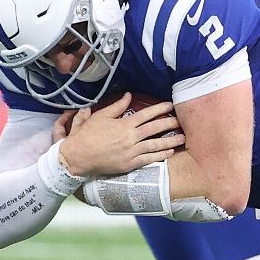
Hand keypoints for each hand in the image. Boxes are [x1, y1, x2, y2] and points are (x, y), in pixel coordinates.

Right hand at [59, 93, 185, 175]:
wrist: (77, 156)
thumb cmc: (87, 135)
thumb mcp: (100, 116)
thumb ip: (117, 106)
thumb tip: (128, 95)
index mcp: (124, 124)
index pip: (146, 114)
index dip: (160, 109)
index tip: (170, 105)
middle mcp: (130, 137)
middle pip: (154, 128)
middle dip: (169, 123)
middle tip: (181, 121)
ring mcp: (131, 152)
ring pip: (155, 145)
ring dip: (170, 140)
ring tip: (182, 138)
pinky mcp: (129, 164)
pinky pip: (148, 159)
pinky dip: (160, 155)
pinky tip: (170, 152)